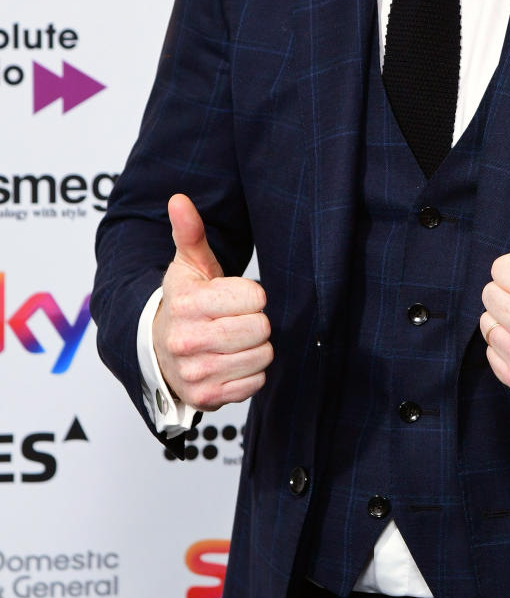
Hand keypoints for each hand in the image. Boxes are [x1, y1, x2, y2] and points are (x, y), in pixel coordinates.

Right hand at [153, 194, 272, 409]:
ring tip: (235, 339)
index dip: (252, 295)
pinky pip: (255, 382)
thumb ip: (190, 232)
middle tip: (236, 319)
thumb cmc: (185, 301)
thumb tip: (179, 199)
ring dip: (256, 347)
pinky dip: (251, 373)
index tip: (236, 297)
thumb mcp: (188, 265)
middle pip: (261, 328)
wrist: (159, 348)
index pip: (255, 297)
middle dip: (256, 321)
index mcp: (187, 304)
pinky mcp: (207, 398)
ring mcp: (196, 373)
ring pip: (262, 356)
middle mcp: (187, 341)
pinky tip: (232, 361)